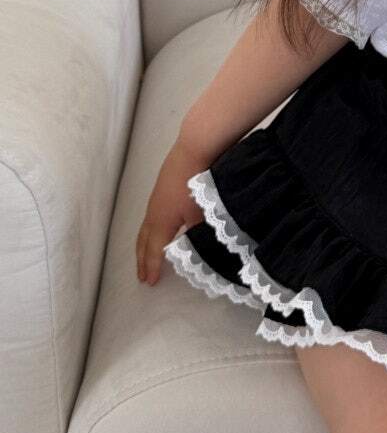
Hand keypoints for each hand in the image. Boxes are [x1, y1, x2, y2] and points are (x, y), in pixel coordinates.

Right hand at [136, 136, 209, 284]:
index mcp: (161, 222)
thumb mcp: (199, 214)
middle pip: (143, 241)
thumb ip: (197, 234)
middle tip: (140, 275)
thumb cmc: (196, 183)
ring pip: (145, 227)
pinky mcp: (161, 188)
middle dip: (141, 259)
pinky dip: (149, 229)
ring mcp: (155, 199)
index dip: (151, 267)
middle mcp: (153, 213)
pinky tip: (157, 227)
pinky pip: (150, 216)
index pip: (154, 250)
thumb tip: (199, 248)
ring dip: (143, 244)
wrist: (193, 149)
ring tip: (143, 255)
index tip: (149, 282)